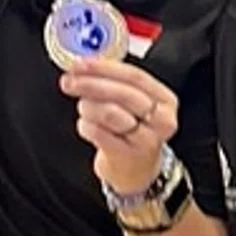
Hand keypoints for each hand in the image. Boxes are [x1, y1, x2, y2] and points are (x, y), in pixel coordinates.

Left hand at [63, 57, 180, 195]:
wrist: (137, 170)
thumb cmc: (133, 131)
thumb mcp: (135, 105)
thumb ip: (116, 83)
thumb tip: (85, 66)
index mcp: (165, 99)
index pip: (135, 77)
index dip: (106, 68)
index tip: (82, 64)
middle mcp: (161, 119)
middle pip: (124, 94)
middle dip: (91, 84)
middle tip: (69, 82)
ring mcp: (147, 139)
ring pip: (110, 113)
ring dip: (89, 107)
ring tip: (84, 109)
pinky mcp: (128, 155)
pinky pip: (99, 133)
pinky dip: (86, 126)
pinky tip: (87, 125)